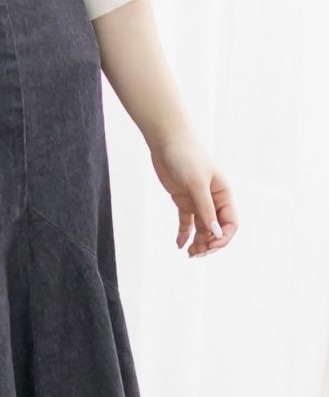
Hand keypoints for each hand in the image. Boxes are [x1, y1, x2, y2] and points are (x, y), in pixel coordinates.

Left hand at [147, 128, 238, 257]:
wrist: (167, 142)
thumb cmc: (186, 157)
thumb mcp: (196, 183)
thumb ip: (206, 208)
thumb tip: (216, 233)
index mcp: (224, 195)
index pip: (231, 223)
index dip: (223, 238)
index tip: (210, 246)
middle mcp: (213, 200)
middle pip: (216, 229)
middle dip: (210, 244)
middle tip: (197, 254)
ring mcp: (198, 201)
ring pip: (202, 228)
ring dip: (198, 242)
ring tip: (189, 254)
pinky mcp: (183, 200)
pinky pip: (187, 222)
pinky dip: (184, 234)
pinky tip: (179, 245)